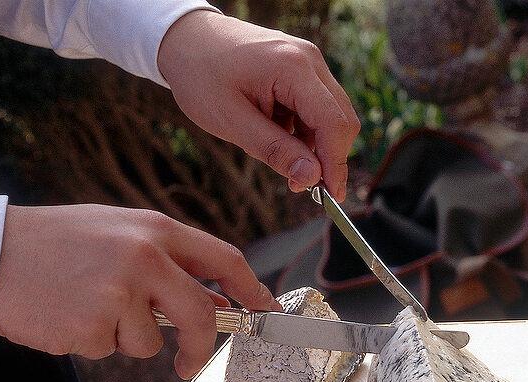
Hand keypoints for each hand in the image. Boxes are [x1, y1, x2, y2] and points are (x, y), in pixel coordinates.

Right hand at [0, 204, 281, 378]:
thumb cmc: (55, 243)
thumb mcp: (117, 231)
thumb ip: (165, 260)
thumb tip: (215, 299)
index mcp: (156, 230)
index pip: (225, 259)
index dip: (254, 289)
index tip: (267, 311)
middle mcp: (146, 258)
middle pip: (201, 314)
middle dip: (200, 345)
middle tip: (186, 362)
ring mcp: (120, 292)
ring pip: (148, 341)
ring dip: (122, 337)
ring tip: (84, 304)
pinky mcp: (93, 324)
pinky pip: (108, 349)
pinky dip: (89, 342)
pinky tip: (64, 314)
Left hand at [157, 10, 359, 201]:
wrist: (186, 38)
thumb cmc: (201, 76)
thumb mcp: (231, 121)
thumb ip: (274, 149)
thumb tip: (312, 177)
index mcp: (293, 68)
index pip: (334, 124)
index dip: (336, 164)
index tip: (332, 196)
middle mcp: (309, 60)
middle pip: (341, 120)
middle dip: (326, 157)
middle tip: (298, 184)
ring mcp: (308, 61)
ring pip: (330, 116)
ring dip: (311, 144)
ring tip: (274, 153)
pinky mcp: (302, 67)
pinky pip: (316, 107)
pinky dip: (302, 129)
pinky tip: (274, 133)